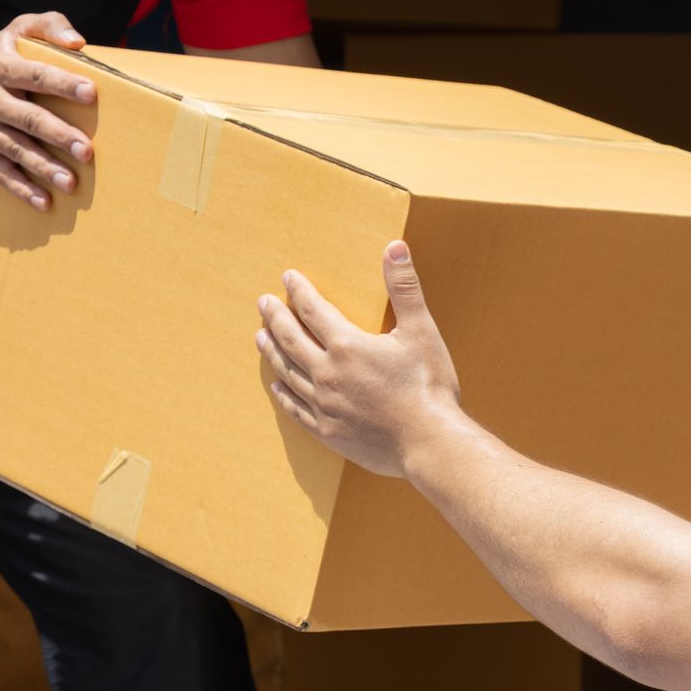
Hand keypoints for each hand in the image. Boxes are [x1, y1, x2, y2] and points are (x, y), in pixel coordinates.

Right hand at [0, 12, 96, 211]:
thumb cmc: (4, 57)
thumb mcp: (19, 30)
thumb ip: (49, 25)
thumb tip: (78, 42)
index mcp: (0, 66)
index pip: (35, 75)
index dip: (62, 83)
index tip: (91, 93)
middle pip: (27, 118)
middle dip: (57, 134)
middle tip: (85, 150)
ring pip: (15, 149)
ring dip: (43, 168)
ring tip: (71, 182)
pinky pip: (2, 173)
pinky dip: (23, 189)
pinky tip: (45, 202)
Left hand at [256, 240, 465, 479]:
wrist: (430, 443)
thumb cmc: (430, 386)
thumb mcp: (421, 331)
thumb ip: (404, 288)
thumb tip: (395, 247)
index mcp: (347, 346)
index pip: (312, 309)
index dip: (298, 291)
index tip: (287, 278)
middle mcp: (327, 373)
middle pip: (290, 339)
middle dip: (275, 317)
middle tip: (263, 303)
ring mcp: (324, 405)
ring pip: (288, 371)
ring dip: (272, 352)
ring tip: (260, 337)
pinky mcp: (328, 431)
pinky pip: (295, 409)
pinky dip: (283, 394)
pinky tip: (276, 386)